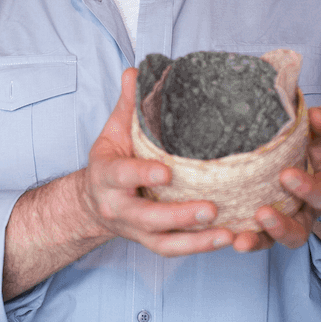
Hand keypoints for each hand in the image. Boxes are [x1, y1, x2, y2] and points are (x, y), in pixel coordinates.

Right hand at [81, 68, 236, 255]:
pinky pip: (175, 250)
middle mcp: (119, 208)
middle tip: (211, 208)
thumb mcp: (113, 131)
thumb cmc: (111, 160)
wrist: (93, 202)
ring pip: (164, 242)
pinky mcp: (151, 242)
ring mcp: (136, 230)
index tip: (167, 173)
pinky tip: (228, 239)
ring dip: (196, 240)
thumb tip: (137, 71)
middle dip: (178, 216)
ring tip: (228, 233)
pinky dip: (200, 248)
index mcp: (107, 176)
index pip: (123, 176)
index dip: (142, 175)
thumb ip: (128, 104)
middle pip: (147, 218)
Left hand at [229, 105, 320, 252]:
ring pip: (273, 242)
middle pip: (299, 231)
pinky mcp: (263, 225)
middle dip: (281, 226)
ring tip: (239, 240)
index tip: (286, 175)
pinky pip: (253, 237)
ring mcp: (284, 221)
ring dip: (257, 241)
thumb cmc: (317, 144)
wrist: (311, 160)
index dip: (306, 188)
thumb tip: (314, 116)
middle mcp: (305, 212)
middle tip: (262, 213)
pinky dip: (239, 238)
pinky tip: (223, 235)